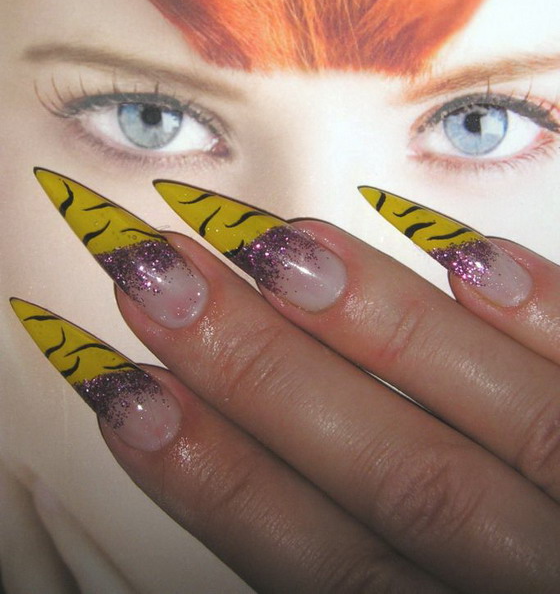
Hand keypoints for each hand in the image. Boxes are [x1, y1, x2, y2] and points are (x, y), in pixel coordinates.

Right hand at [15, 175, 559, 592]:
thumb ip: (364, 570)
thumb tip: (250, 472)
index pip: (318, 562)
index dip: (212, 478)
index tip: (123, 390)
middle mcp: (535, 583)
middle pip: (390, 478)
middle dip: (261, 374)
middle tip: (165, 275)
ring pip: (496, 424)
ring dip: (385, 332)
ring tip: (284, 247)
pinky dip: (548, 323)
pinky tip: (472, 259)